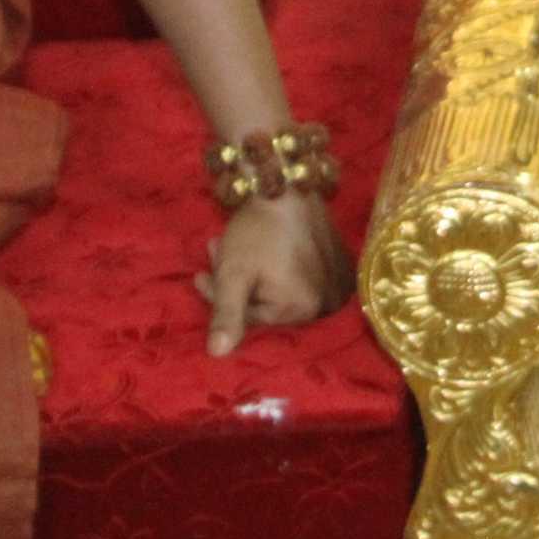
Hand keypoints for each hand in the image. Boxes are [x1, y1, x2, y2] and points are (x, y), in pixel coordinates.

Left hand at [203, 193, 349, 356]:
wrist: (288, 182)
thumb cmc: (258, 229)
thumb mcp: (234, 271)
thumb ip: (226, 313)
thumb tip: (216, 355)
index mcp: (301, 308)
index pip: (249, 318)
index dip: (219, 296)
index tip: (199, 273)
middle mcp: (326, 302)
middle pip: (265, 304)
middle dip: (233, 283)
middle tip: (215, 252)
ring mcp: (336, 282)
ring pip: (279, 288)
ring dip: (250, 273)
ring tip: (230, 246)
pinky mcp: (339, 263)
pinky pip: (299, 275)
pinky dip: (275, 265)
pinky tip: (260, 247)